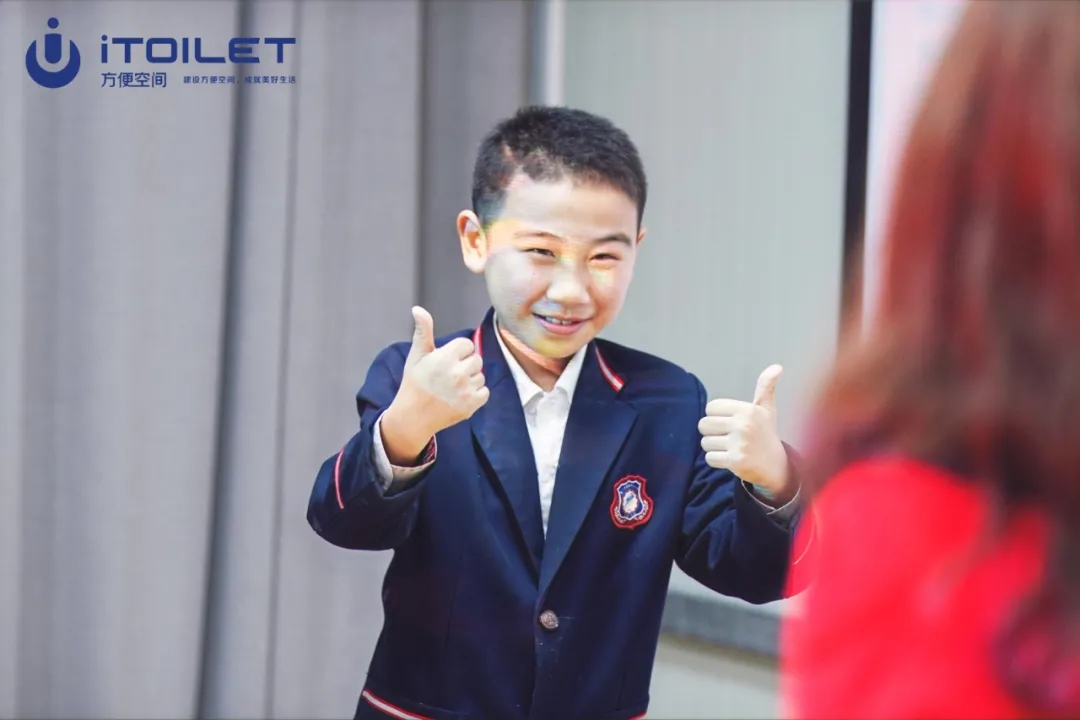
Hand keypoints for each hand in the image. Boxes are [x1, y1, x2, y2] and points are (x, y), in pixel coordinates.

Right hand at [391, 306, 489, 437]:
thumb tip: (418, 309)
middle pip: (476, 359)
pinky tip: (460, 397)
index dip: (458, 352)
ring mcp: (466, 390)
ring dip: (471, 380)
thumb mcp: (416, 356)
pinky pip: (485, 392)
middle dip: (465, 365)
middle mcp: (457, 373)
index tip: (446, 362)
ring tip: (453, 387)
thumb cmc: (414, 384)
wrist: (413, 417)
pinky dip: (476, 395)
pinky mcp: (472, 405)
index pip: (467, 345)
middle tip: (449, 376)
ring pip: (481, 376)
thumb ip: (423, 331)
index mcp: (444, 358)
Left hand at [697, 365, 790, 498]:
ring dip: (714, 447)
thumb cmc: (766, 434)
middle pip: (704, 425)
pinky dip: (717, 460)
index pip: (711, 407)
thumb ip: (766, 387)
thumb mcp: (766, 409)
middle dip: (712, 432)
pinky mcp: (735, 461)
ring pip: (705, 442)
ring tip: (731, 448)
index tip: (730, 423)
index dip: (716, 416)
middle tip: (729, 437)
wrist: (776, 466)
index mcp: (748, 409)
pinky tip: (731, 459)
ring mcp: (739, 443)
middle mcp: (743, 424)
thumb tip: (777, 366)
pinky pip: (709, 458)